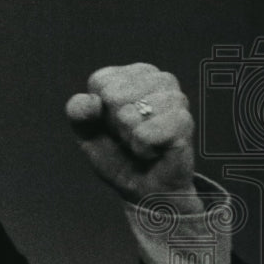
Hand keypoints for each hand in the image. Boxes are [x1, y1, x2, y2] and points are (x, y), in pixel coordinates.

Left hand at [66, 63, 202, 212]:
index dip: (98, 110)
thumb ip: (78, 113)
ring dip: (129, 137)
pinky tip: (153, 151)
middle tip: (128, 135)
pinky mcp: (185, 122)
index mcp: (131, 75)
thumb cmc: (116, 155)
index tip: (111, 123)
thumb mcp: (87, 133)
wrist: (145, 188)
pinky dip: (142, 148)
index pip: (100, 82)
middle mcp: (158, 79)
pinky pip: (147, 132)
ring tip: (141, 142)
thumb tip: (90, 101)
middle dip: (114, 123)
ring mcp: (176, 99)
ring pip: (131, 113)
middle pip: (114, 95)